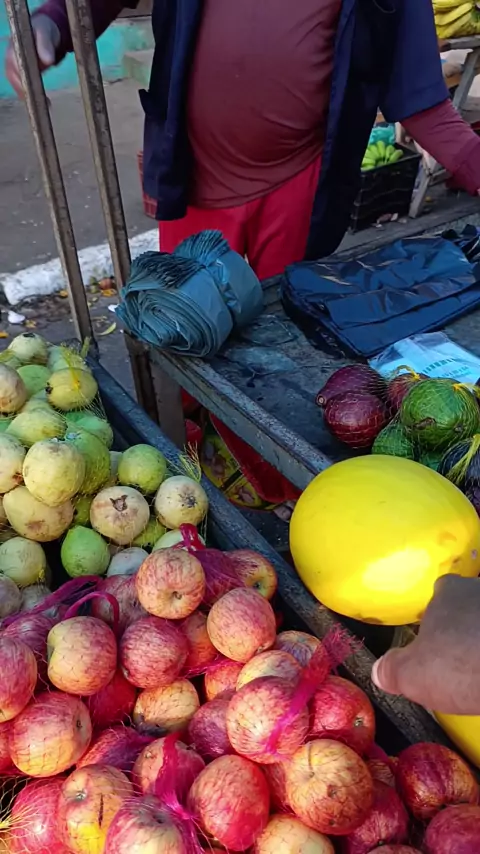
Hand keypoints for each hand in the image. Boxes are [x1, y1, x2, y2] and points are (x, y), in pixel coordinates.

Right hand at [5, 14, 59, 98]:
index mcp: (14, 44)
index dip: (22, 75)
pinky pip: (22, 85)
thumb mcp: (46, 32)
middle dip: (25, 89)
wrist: (45, 29)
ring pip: (16, 83)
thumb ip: (45, 44)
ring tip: (46, 104)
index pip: (14, 62)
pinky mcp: (21, 72)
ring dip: (28, 95)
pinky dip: (31, 95)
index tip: (32, 87)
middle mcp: (10, 55)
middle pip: (13, 76)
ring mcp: (14, 65)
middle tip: (42, 100)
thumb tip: (48, 60)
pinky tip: (43, 103)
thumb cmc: (44, 29)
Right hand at [372, 574, 479, 714]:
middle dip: (470, 626)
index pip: (440, 594)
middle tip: (468, 658)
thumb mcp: (414, 675)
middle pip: (473, 604)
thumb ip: (393, 670)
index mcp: (447, 592)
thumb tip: (379, 671)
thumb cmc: (463, 664)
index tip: (440, 644)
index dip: (438, 618)